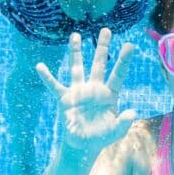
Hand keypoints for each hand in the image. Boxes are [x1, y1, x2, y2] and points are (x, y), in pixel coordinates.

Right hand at [36, 29, 136, 150]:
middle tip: (106, 30)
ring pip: (77, 68)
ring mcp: (79, 91)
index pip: (118, 74)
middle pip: (99, 64)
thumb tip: (132, 112)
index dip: (124, 61)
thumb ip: (124, 122)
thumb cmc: (101, 136)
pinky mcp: (65, 98)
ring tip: (75, 35)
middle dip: (102, 47)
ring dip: (76, 52)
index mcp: (109, 94)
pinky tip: (40, 66)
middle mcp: (94, 88)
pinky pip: (54, 85)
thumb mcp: (116, 131)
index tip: (131, 45)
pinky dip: (47, 77)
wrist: (83, 144)